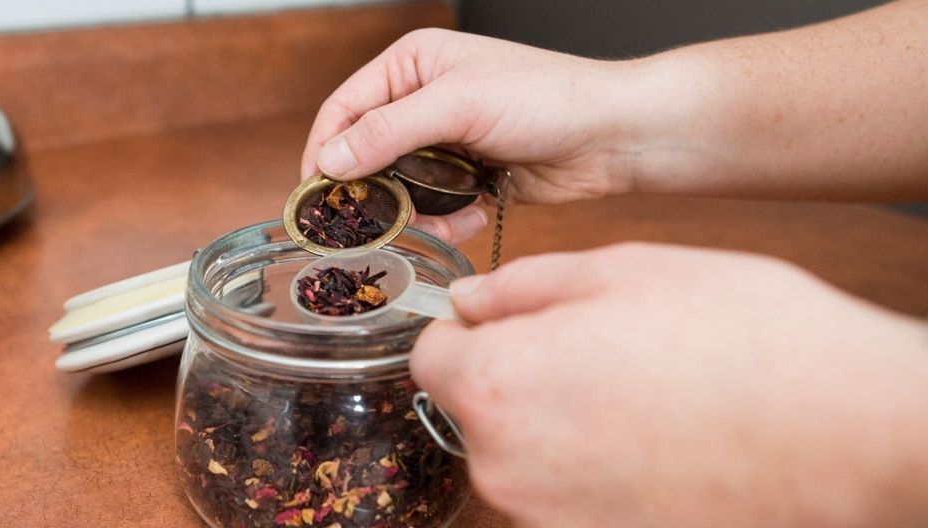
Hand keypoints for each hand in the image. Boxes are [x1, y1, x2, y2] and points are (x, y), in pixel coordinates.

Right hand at [300, 29, 655, 243]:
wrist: (614, 135)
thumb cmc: (548, 98)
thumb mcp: (459, 105)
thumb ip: (389, 132)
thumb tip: (331, 160)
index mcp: (413, 64)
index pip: (345, 108)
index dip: (325, 151)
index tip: (313, 194)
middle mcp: (424, 100)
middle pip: (366, 152)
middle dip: (368, 190)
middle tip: (363, 225)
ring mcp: (447, 141)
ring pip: (399, 187)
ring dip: (410, 211)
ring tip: (427, 226)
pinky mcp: (470, 178)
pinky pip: (435, 207)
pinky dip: (444, 221)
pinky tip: (470, 220)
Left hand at [412, 243, 927, 526]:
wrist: (853, 435)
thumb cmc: (747, 341)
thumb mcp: (625, 269)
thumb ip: (525, 286)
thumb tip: (472, 302)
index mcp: (498, 386)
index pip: (432, 356)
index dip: (474, 330)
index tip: (520, 321)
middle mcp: (507, 468)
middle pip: (479, 412)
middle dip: (523, 377)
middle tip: (609, 350)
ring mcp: (554, 520)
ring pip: (528, 457)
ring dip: (566, 425)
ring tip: (651, 394)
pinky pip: (574, 499)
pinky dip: (603, 473)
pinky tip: (667, 443)